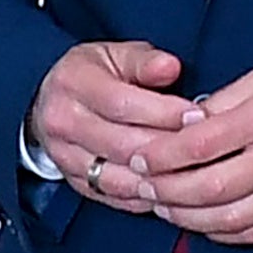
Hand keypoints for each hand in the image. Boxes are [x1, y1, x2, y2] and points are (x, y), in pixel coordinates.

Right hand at [30, 41, 199, 212]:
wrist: (48, 101)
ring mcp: (65, 157)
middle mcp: (63, 122)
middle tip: (204, 147)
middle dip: (169, 148)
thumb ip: (143, 60)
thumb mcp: (115, 55)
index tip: (198, 115)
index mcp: (73, 83)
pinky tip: (173, 188)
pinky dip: (147, 197)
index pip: (122, 104)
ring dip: (160, 179)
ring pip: (119, 178)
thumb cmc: (91, 75)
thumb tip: (170, 67)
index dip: (164, 112)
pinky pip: (115, 197)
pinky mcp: (74, 182)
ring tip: (194, 171)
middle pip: (123, 145)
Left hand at [138, 56, 252, 246]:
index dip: (163, 154)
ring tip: (162, 206)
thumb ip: (225, 101)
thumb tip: (183, 124)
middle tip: (141, 185)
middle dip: (166, 190)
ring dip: (187, 217)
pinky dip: (220, 232)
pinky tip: (198, 221)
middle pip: (211, 187)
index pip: (203, 143)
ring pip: (229, 218)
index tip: (139, 155)